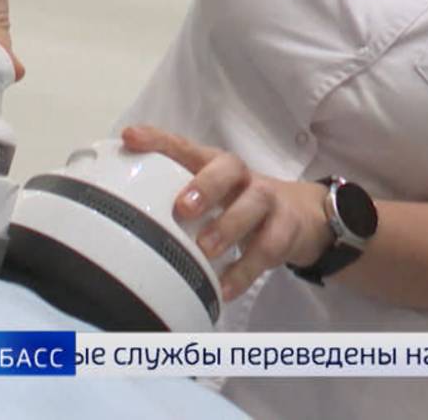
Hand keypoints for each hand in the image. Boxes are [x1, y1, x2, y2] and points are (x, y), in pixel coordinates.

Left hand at [121, 126, 332, 301]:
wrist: (302, 217)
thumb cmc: (241, 203)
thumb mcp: (214, 196)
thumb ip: (178, 198)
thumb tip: (124, 211)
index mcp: (216, 165)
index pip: (187, 146)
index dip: (159, 141)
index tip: (131, 139)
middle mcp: (242, 177)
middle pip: (228, 168)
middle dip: (205, 185)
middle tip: (182, 208)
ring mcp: (268, 200)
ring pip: (253, 204)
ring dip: (228, 227)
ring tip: (204, 250)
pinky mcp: (286, 229)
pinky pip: (267, 248)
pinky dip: (245, 271)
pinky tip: (225, 288)